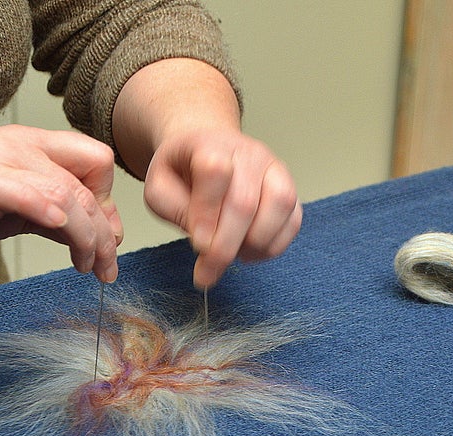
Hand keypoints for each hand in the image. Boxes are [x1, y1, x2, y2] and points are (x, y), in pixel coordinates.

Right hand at [0, 125, 122, 281]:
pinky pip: (11, 190)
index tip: (106, 238)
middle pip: (85, 184)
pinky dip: (41, 207)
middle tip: (105, 269)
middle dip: (104, 234)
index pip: (97, 160)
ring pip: (61, 192)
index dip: (110, 200)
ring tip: (84, 266)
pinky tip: (56, 227)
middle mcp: (16, 148)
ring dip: (84, 236)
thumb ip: (58, 218)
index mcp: (31, 146)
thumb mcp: (17, 210)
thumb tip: (104, 235)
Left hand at [143, 128, 301, 288]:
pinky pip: (293, 221)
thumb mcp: (159, 187)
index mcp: (211, 146)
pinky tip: (250, 252)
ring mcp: (274, 170)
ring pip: (279, 208)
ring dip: (255, 244)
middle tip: (208, 271)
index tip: (198, 245)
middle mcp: (248, 154)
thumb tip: (205, 241)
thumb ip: (175, 210)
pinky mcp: (289, 190)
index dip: (207, 214)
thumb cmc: (184, 172)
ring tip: (234, 255)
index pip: (214, 172)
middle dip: (225, 246)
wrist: (209, 152)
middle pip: (245, 202)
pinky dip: (273, 246)